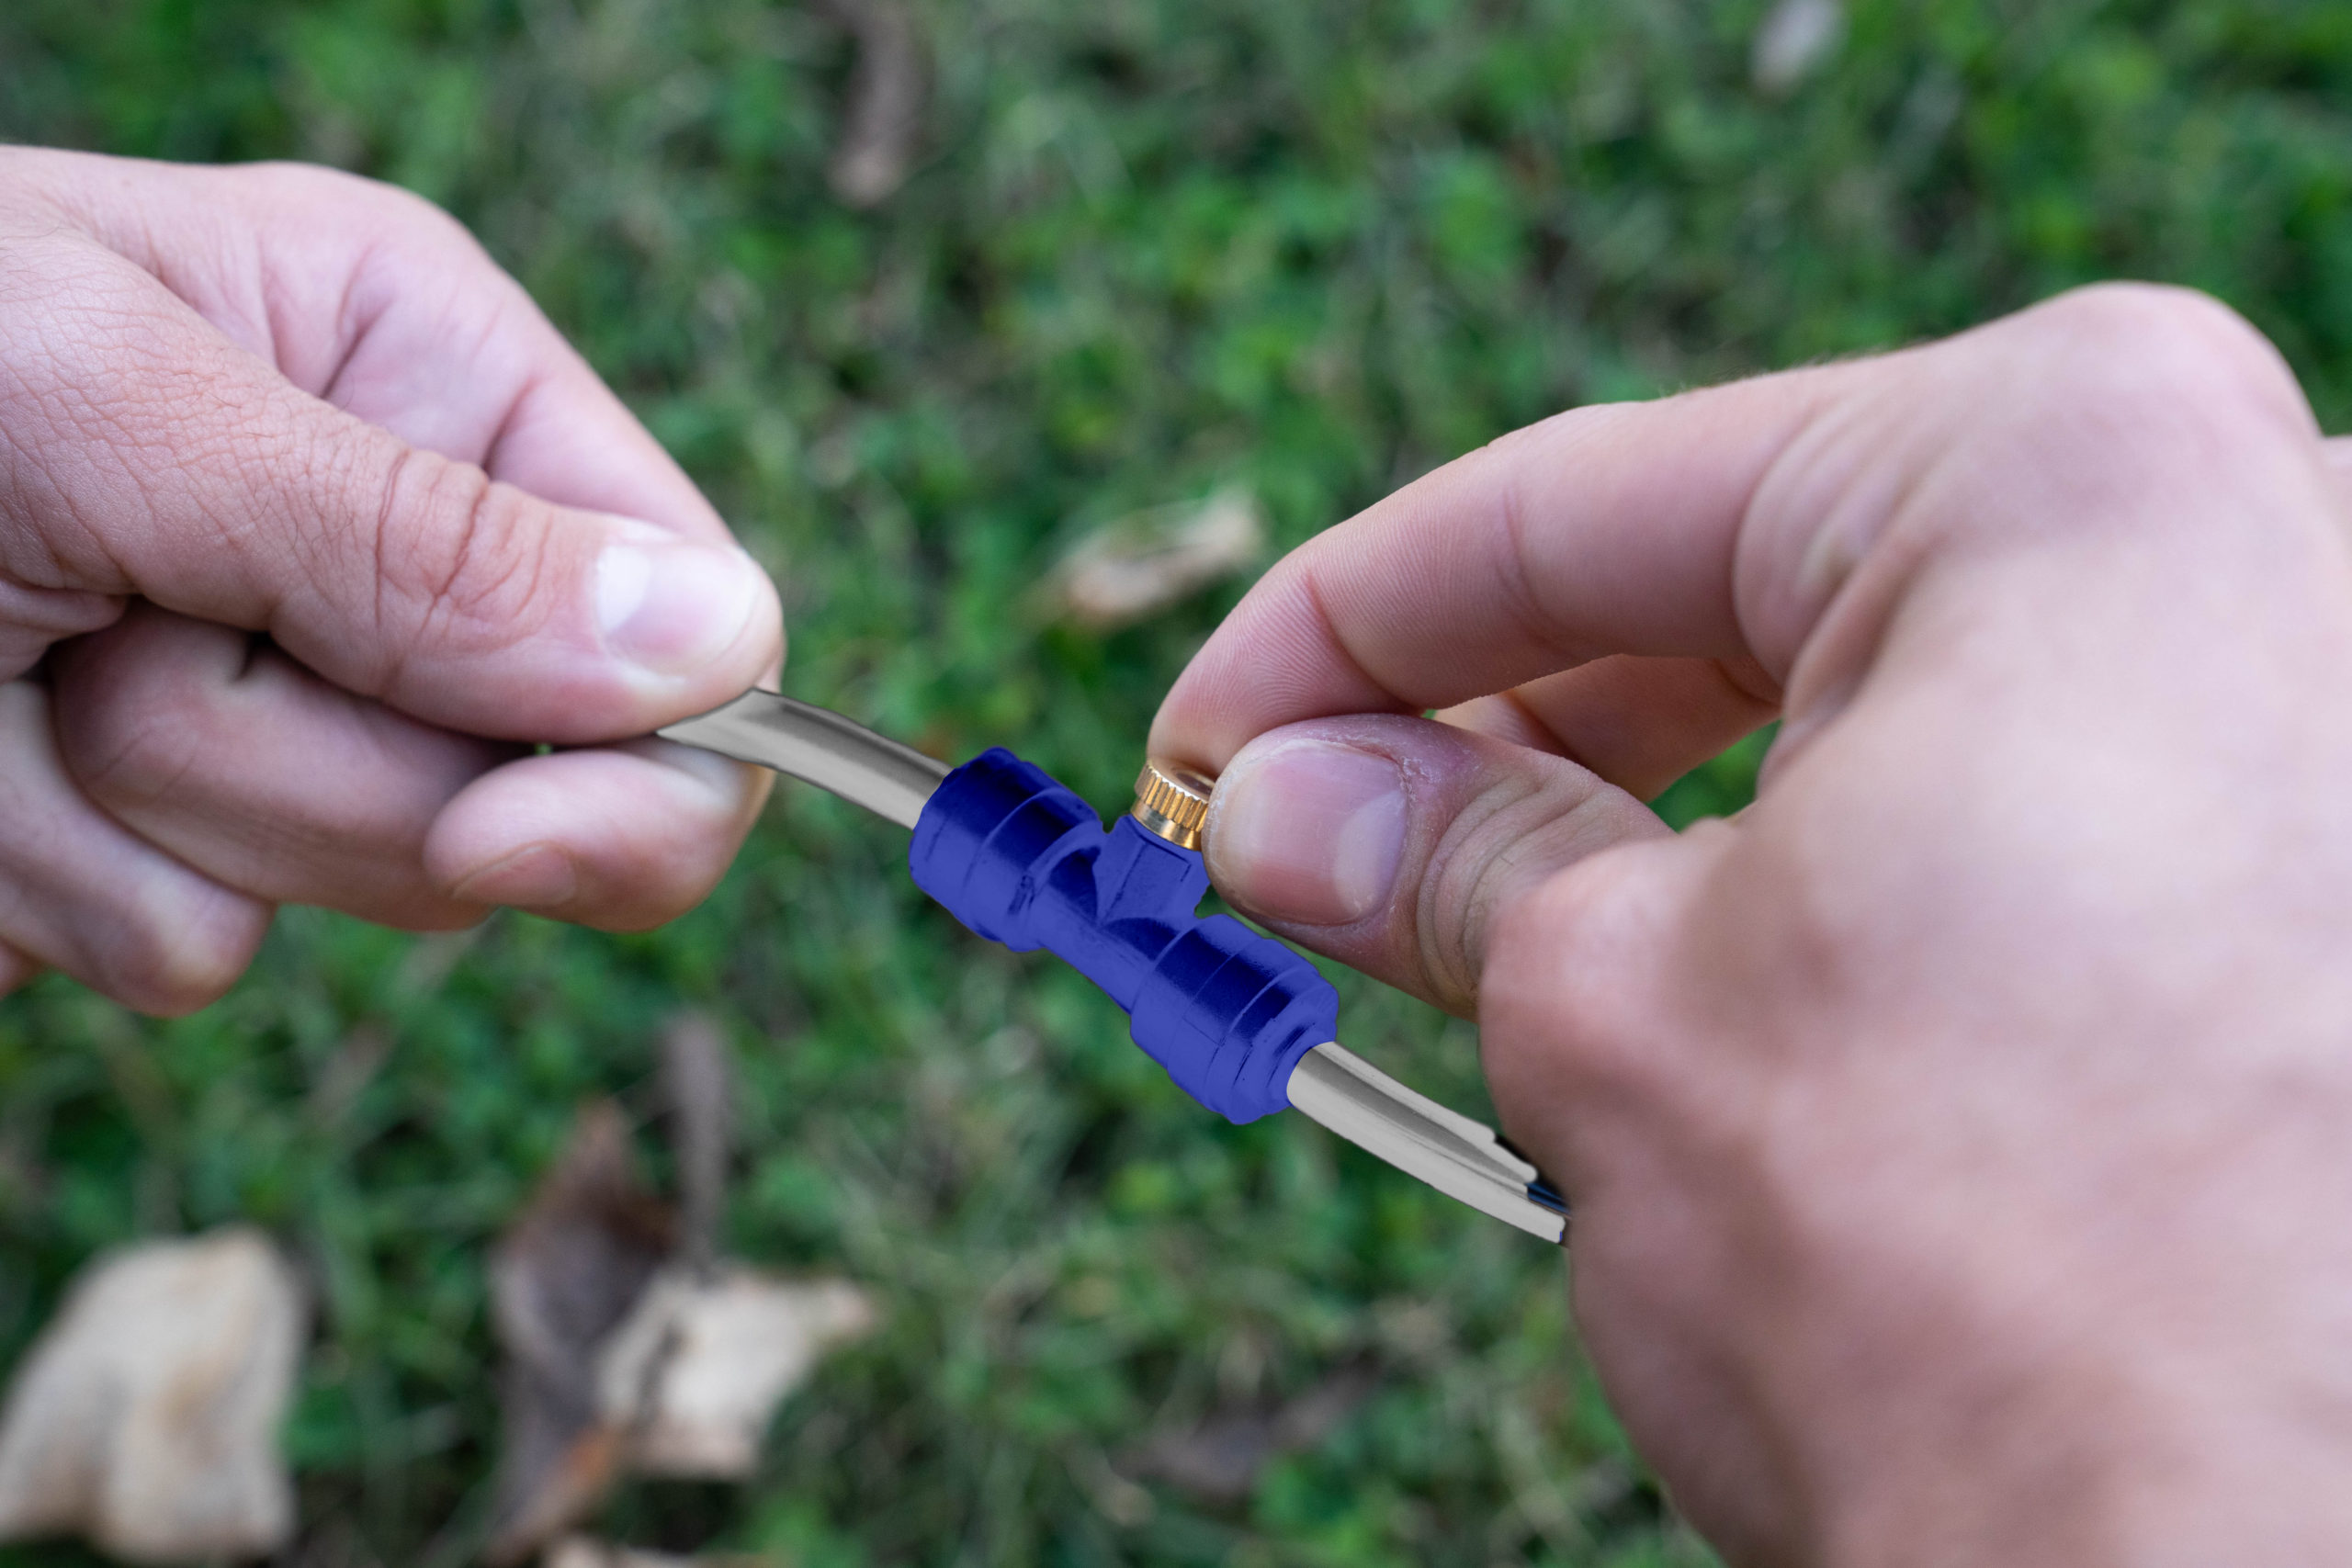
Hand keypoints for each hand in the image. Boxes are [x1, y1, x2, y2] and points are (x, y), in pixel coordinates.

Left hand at [0, 149, 780, 1013]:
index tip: (512, 836)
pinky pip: (194, 944)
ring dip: (149, 815)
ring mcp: (281, 693)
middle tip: (114, 651)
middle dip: (310, 770)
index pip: (691, 621)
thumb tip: (726, 651)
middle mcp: (392, 543)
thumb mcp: (122, 416)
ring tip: (9, 668)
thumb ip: (423, 546)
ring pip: (365, 887)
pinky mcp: (159, 824)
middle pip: (539, 790)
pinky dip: (52, 878)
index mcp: (433, 384)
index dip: (642, 765)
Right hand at [1154, 284, 2351, 1562]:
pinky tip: (1723, 985)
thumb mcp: (1611, 1018)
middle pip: (1751, 592)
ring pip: (1891, 711)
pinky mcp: (2340, 882)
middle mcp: (2263, 525)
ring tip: (1486, 939)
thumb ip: (1442, 859)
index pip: (1590, 503)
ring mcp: (2330, 710)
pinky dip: (1842, 881)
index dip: (1334, 629)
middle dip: (1495, 731)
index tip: (1202, 749)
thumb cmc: (1983, 1291)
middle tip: (1307, 851)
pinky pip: (2031, 813)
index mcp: (2067, 463)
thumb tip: (1284, 804)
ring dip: (1661, 819)